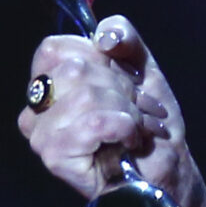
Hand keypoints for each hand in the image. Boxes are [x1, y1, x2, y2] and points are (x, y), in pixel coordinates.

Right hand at [16, 16, 205, 206]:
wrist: (168, 170)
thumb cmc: (150, 124)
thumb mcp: (141, 67)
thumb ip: (123, 36)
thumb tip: (104, 35)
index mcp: (50, 84)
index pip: (54, 48)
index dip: (98, 59)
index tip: (123, 82)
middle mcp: (37, 108)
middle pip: (75, 70)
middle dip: (120, 88)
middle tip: (138, 112)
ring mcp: (41, 133)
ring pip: (86, 95)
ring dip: (127, 111)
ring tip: (138, 129)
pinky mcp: (54, 154)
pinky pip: (94, 121)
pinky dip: (124, 127)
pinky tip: (130, 142)